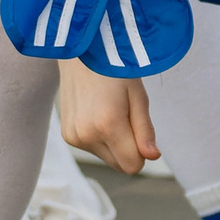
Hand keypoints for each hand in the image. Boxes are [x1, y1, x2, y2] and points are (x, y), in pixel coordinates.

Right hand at [59, 57, 159, 172]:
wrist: (81, 53)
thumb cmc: (114, 70)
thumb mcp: (138, 96)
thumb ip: (145, 130)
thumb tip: (152, 157)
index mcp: (107, 125)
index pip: (132, 166)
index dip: (142, 152)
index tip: (140, 129)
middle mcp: (87, 135)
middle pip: (119, 165)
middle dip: (128, 148)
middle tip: (125, 115)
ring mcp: (73, 136)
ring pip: (107, 158)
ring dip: (114, 142)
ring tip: (109, 110)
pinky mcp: (67, 135)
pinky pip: (93, 148)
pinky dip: (100, 137)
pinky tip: (97, 112)